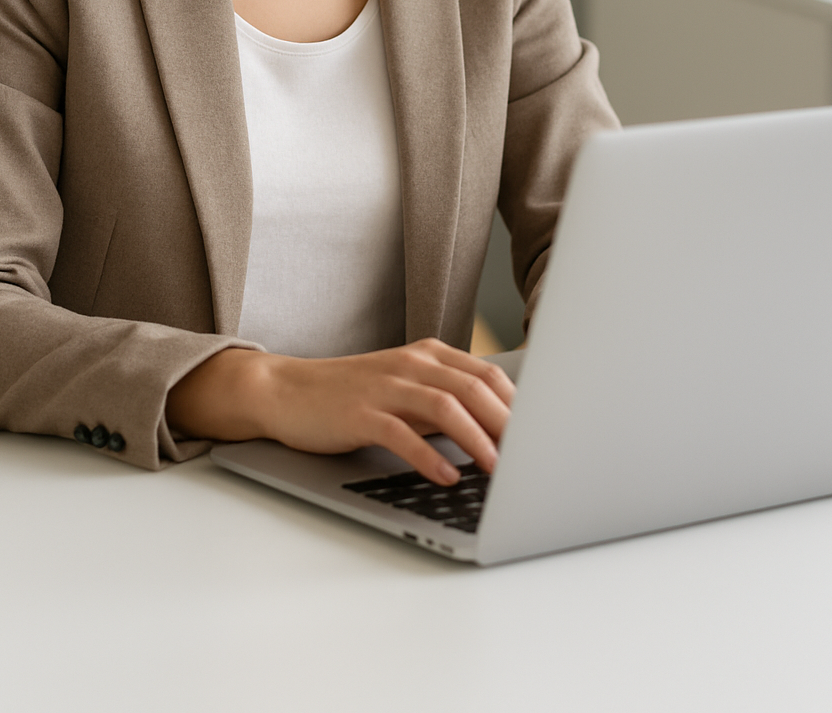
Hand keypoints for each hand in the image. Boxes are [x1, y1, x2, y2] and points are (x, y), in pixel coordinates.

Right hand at [166, 339, 514, 485]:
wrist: (288, 391)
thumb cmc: (353, 397)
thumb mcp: (406, 392)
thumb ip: (446, 404)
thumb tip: (499, 434)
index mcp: (428, 355)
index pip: (488, 374)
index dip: (520, 405)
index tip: (543, 436)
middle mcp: (412, 364)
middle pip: (475, 387)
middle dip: (509, 424)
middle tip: (533, 457)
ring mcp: (385, 385)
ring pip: (445, 406)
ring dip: (478, 439)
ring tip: (499, 470)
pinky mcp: (360, 411)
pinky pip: (402, 432)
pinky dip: (429, 455)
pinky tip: (447, 476)